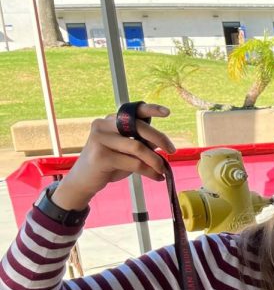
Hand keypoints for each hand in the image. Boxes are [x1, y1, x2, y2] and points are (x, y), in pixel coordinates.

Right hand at [54, 104, 175, 209]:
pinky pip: (134, 163)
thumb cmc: (110, 164)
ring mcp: (100, 139)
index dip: (151, 109)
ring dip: (155, 161)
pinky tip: (157, 177)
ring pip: (138, 147)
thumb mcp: (128, 152)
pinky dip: (149, 171)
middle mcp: (103, 125)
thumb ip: (143, 143)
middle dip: (160, 139)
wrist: (85, 180)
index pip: (132, 110)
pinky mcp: (101, 156)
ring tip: (163, 170)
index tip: (168, 113)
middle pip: (139, 127)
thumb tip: (163, 143)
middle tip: (172, 151)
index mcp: (110, 120)